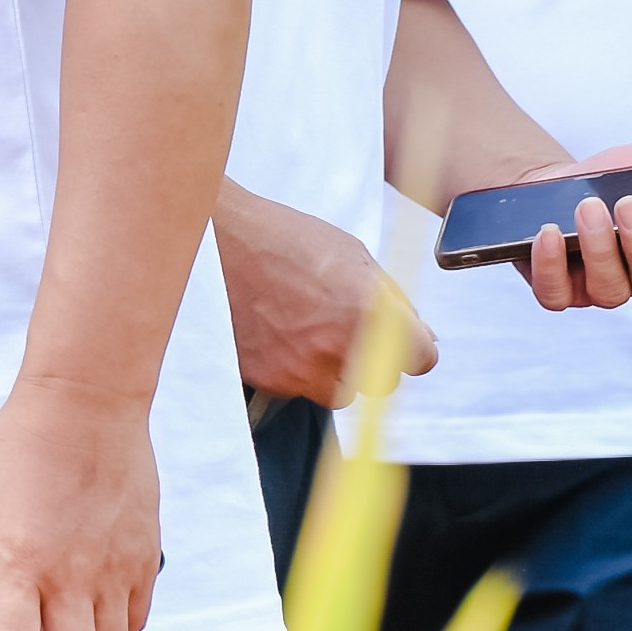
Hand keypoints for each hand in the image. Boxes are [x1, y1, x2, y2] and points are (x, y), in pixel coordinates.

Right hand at [216, 182, 437, 404]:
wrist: (210, 242)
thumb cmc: (281, 238)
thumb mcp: (351, 254)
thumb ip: (391, 300)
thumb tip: (421, 332)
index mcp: (371, 314)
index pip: (421, 358)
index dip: (412, 346)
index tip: (400, 338)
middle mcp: (340, 349)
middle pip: (380, 383)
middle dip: (371, 359)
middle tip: (342, 328)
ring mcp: (301, 370)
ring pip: (337, 392)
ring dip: (330, 370)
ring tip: (303, 330)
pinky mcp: (267, 380)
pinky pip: (295, 388)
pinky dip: (290, 368)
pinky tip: (273, 333)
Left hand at [514, 142, 631, 308]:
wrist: (559, 184)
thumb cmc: (619, 178)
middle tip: (629, 204)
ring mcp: (601, 286)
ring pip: (609, 289)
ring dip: (598, 250)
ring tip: (587, 208)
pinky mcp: (559, 287)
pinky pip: (556, 293)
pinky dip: (549, 267)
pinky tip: (549, 234)